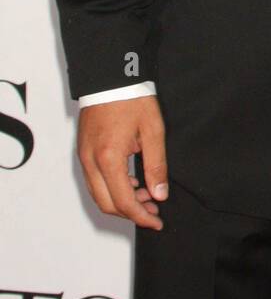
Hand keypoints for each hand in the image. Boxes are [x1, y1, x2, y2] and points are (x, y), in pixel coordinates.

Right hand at [77, 96, 167, 229]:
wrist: (110, 77)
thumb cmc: (132, 99)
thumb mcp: (153, 131)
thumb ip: (156, 166)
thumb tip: (159, 194)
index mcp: (108, 158)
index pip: (123, 202)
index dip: (141, 216)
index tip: (157, 221)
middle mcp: (90, 161)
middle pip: (107, 204)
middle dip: (131, 213)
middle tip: (154, 211)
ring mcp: (83, 157)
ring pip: (98, 194)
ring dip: (121, 202)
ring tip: (147, 197)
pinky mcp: (83, 151)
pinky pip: (94, 181)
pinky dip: (112, 189)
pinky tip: (132, 183)